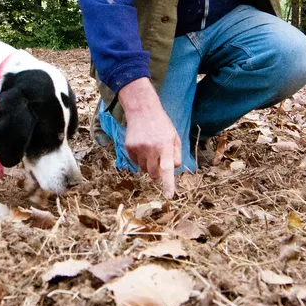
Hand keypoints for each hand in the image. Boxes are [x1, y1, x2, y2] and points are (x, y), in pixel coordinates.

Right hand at [117, 78, 182, 198]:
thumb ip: (176, 154)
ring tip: (150, 149)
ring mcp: (138, 149)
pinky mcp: (129, 148)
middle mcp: (151, 148)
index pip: (167, 169)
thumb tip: (172, 169)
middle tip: (159, 162)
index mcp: (165, 145)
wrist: (142, 110)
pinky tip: (142, 146)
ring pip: (144, 169)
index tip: (168, 196)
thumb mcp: (174, 136)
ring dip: (148, 165)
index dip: (168, 184)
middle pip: (153, 174)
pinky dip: (140, 158)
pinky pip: (135, 162)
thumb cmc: (161, 124)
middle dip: (157, 173)